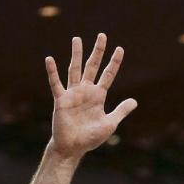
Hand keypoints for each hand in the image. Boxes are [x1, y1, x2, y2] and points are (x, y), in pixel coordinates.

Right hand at [47, 33, 136, 160]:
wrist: (73, 148)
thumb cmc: (90, 138)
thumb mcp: (109, 124)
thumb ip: (120, 111)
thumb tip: (135, 101)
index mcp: (98, 96)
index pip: (108, 75)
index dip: (114, 62)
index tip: (120, 49)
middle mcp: (86, 91)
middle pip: (92, 66)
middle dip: (98, 52)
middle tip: (102, 35)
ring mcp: (73, 94)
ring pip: (75, 69)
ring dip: (76, 54)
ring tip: (77, 39)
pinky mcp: (61, 100)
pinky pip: (56, 83)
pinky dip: (52, 72)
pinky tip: (49, 59)